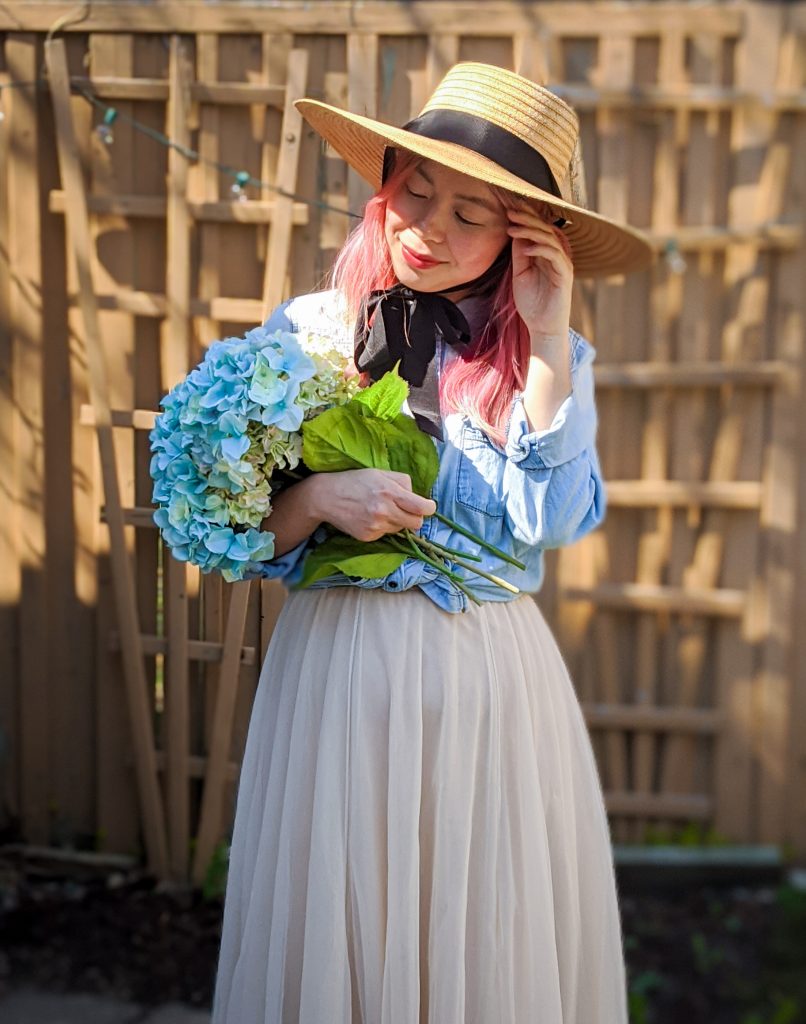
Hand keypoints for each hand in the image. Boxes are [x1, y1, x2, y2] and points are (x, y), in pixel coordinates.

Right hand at [309, 468, 435, 541]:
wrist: (326, 497)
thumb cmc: (354, 481)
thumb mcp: (379, 472)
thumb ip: (402, 481)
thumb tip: (417, 494)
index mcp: (389, 492)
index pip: (421, 507)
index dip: (429, 508)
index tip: (428, 506)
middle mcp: (384, 511)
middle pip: (416, 523)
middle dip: (415, 517)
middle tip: (406, 509)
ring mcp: (376, 526)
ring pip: (401, 529)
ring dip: (397, 521)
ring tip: (381, 510)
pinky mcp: (368, 537)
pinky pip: (386, 534)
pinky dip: (383, 527)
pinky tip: (370, 517)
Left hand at [507, 208, 573, 341]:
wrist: (542, 327)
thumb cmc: (532, 303)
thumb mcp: (520, 274)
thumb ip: (519, 254)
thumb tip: (514, 231)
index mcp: (547, 253)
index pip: (539, 228)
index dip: (526, 215)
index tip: (508, 207)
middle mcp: (557, 254)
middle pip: (545, 227)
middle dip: (527, 217)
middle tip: (510, 211)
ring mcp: (563, 263)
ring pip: (550, 237)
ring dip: (531, 230)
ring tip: (512, 228)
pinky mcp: (565, 274)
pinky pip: (554, 254)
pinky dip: (539, 249)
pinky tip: (525, 249)